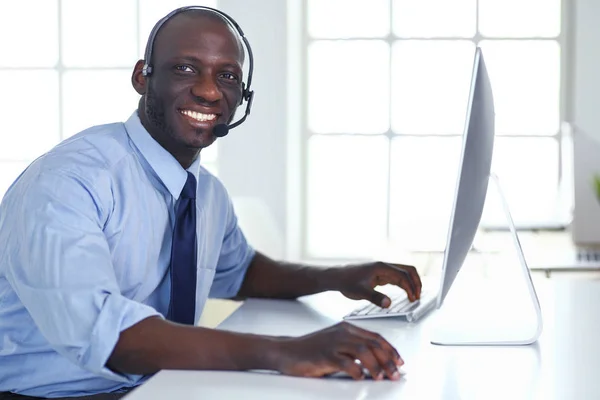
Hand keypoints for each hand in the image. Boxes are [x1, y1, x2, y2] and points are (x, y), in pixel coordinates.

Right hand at [275, 322, 403, 380]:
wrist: (286, 351)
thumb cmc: (312, 351)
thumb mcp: (336, 345)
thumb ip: (354, 350)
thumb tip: (377, 363)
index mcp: (347, 329)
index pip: (375, 337)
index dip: (390, 350)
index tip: (399, 362)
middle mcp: (342, 333)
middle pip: (372, 344)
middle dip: (388, 360)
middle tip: (395, 373)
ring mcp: (333, 342)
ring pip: (362, 351)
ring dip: (375, 365)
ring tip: (381, 377)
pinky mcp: (324, 354)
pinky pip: (345, 362)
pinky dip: (356, 371)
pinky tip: (360, 377)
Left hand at [333, 262, 421, 306]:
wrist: (337, 277)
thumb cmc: (346, 282)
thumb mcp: (360, 292)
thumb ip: (375, 297)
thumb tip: (388, 304)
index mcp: (381, 267)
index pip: (402, 275)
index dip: (410, 286)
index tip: (413, 298)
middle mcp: (384, 267)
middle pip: (407, 270)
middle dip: (416, 282)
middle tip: (418, 296)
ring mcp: (382, 271)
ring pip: (403, 274)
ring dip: (411, 284)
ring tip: (414, 297)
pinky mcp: (380, 276)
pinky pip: (397, 279)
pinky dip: (404, 285)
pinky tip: (406, 294)